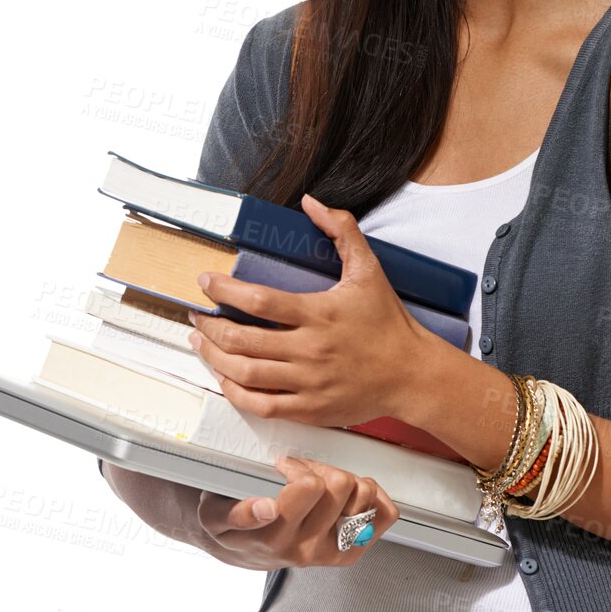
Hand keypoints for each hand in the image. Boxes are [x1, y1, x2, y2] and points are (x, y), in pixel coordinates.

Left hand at [186, 191, 432, 428]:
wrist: (412, 374)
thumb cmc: (389, 324)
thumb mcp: (369, 270)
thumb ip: (342, 231)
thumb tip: (312, 202)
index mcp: (320, 314)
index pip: (259, 301)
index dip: (224, 290)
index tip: (206, 281)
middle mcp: (310, 350)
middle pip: (242, 339)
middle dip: (209, 326)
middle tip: (197, 315)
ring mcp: (309, 383)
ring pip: (245, 373)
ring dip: (213, 357)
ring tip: (200, 342)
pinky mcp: (310, 409)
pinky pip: (261, 406)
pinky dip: (235, 392)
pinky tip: (225, 377)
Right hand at [196, 452, 399, 568]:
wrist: (242, 554)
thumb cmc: (231, 527)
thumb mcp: (215, 517)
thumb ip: (237, 513)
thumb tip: (265, 509)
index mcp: (276, 537)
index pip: (310, 487)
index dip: (297, 467)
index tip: (282, 468)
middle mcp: (309, 548)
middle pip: (342, 484)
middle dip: (321, 468)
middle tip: (303, 473)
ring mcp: (334, 552)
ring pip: (365, 494)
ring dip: (346, 480)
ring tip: (322, 485)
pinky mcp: (352, 551)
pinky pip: (385, 515)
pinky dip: (374, 497)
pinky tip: (350, 496)